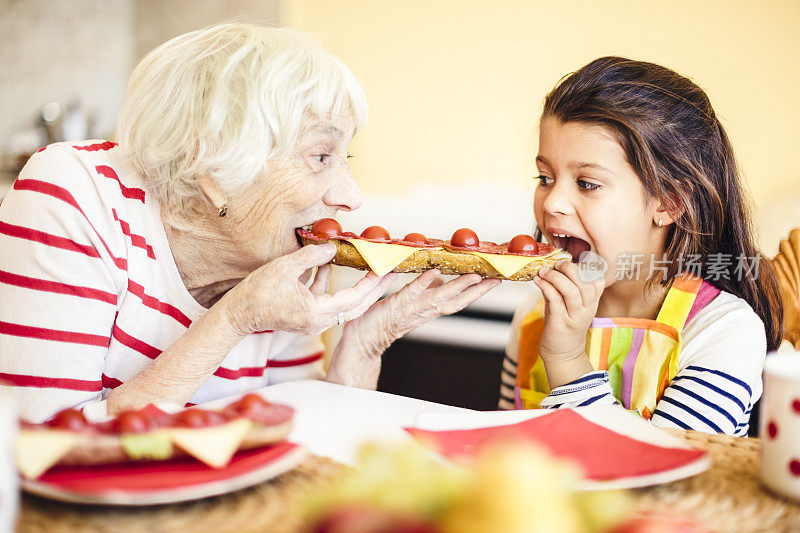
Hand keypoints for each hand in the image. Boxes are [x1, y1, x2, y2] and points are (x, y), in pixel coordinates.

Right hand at [220, 243, 395, 335]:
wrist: (236, 316)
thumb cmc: (256, 294)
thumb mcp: (283, 268)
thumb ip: (310, 257)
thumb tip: (333, 247)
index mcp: (315, 313)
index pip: (353, 299)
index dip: (371, 284)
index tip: (385, 270)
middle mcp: (318, 321)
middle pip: (355, 306)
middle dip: (374, 289)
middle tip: (390, 273)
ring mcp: (313, 321)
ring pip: (343, 304)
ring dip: (356, 287)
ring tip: (371, 268)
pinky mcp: (306, 316)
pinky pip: (326, 300)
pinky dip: (331, 284)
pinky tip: (331, 263)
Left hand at [345, 270, 500, 354]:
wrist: (361, 342)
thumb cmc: (380, 322)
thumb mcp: (408, 303)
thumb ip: (424, 292)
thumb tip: (439, 279)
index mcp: (427, 310)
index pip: (457, 300)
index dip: (476, 291)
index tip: (493, 280)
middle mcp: (424, 311)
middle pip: (457, 302)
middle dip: (477, 291)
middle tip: (496, 279)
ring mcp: (411, 309)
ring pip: (441, 298)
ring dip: (458, 287)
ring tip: (475, 275)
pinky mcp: (396, 306)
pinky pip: (412, 292)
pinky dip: (424, 282)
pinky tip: (435, 272)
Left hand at [534, 260, 603, 364]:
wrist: (562, 353)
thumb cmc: (563, 324)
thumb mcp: (568, 303)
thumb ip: (563, 286)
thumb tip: (552, 266)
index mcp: (592, 302)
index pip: (597, 279)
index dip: (585, 266)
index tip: (570, 260)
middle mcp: (587, 309)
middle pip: (585, 282)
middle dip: (569, 268)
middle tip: (555, 265)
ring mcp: (574, 317)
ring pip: (571, 290)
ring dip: (555, 277)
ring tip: (544, 272)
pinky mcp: (560, 323)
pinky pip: (555, 300)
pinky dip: (546, 286)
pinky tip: (538, 281)